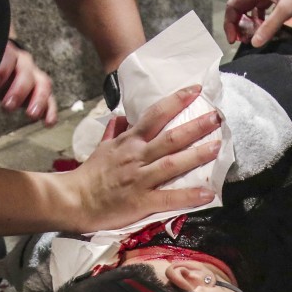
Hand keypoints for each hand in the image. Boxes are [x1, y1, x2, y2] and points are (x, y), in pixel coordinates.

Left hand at [0, 40, 58, 125]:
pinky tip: (48, 123)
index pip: (7, 58)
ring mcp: (36, 77)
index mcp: (7, 54)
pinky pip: (51, 101)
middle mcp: (24, 63)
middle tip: (8, 106)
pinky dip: (50, 112)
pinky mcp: (43, 93)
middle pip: (26, 74)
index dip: (0, 73)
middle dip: (18, 91)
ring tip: (31, 115)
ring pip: (44, 85)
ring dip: (38, 101)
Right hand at [63, 86, 220, 231]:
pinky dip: (189, 196)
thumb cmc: (90, 175)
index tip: (195, 90)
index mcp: (129, 142)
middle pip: (170, 138)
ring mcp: (140, 179)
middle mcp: (137, 156)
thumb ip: (114, 132)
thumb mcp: (102, 148)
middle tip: (217, 117)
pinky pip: (169, 198)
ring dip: (197, 155)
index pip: (155, 115)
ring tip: (217, 147)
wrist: (73, 200)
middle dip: (196, 126)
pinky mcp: (141, 202)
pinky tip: (208, 193)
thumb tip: (121, 117)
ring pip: (173, 164)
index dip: (176, 101)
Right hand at [224, 0, 291, 47]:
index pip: (233, 6)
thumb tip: (254, 44)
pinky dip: (264, 21)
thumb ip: (269, 27)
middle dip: (240, 26)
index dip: (230, 25)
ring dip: (252, 25)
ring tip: (258, 38)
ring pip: (254, 10)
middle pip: (241, 9)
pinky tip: (270, 30)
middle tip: (246, 43)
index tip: (234, 41)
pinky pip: (266, 10)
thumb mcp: (286, 9)